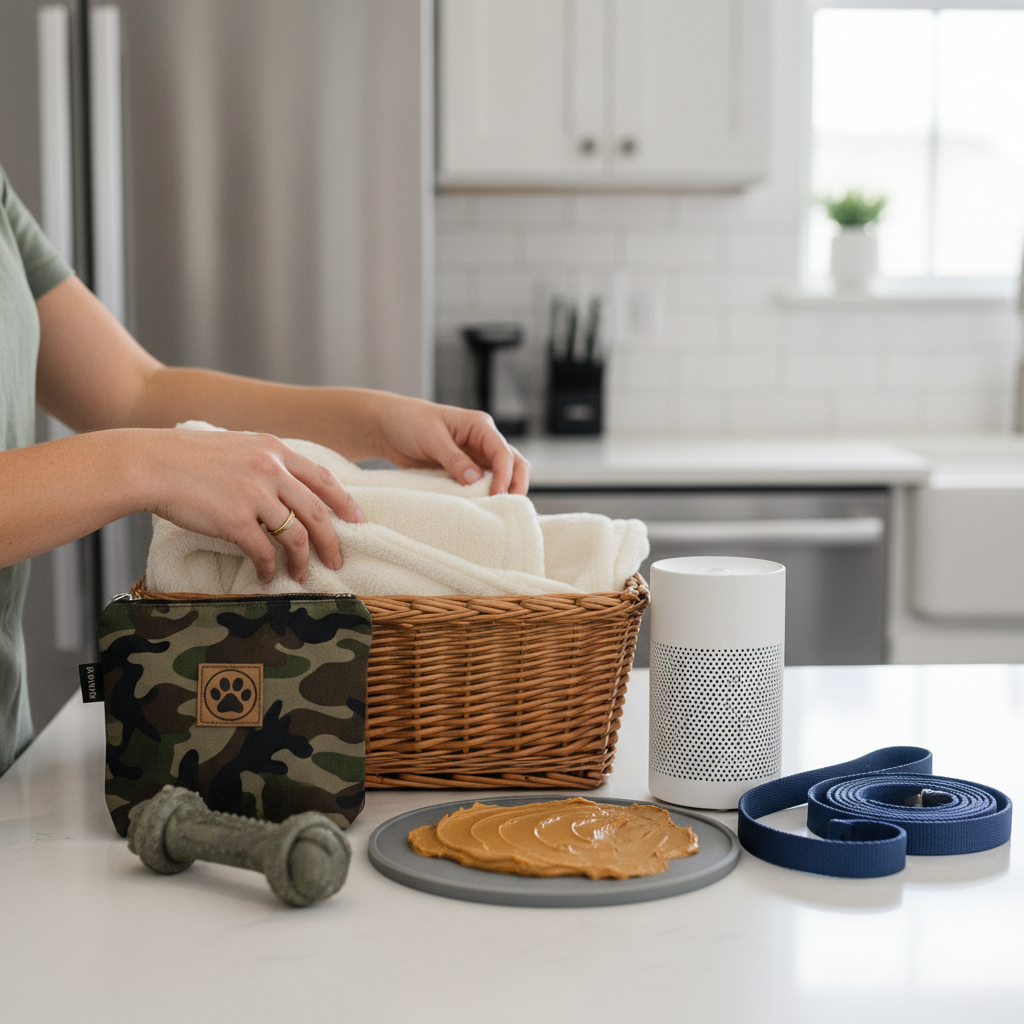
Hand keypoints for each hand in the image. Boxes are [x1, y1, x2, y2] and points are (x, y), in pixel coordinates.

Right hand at [137, 428, 363, 583]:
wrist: (150, 463)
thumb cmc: (188, 458)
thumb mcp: (238, 447)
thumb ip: (266, 462)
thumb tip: (287, 489)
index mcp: (274, 449)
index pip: (323, 477)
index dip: (345, 501)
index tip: (357, 520)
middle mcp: (271, 470)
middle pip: (318, 512)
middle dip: (332, 540)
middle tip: (338, 560)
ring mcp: (255, 495)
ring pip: (296, 536)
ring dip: (303, 561)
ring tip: (302, 574)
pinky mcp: (236, 520)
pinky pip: (264, 552)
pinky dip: (270, 568)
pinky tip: (268, 576)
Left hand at [361, 395, 530, 494]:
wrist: (388, 427)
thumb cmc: (409, 423)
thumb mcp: (431, 438)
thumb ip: (454, 459)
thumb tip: (476, 479)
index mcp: (479, 425)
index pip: (502, 452)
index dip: (505, 475)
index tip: (497, 495)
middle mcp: (483, 440)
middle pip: (514, 463)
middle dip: (515, 484)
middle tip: (508, 507)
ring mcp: (476, 456)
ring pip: (503, 474)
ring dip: (504, 490)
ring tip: (497, 511)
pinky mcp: (465, 469)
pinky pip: (483, 483)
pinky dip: (486, 495)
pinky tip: (481, 508)